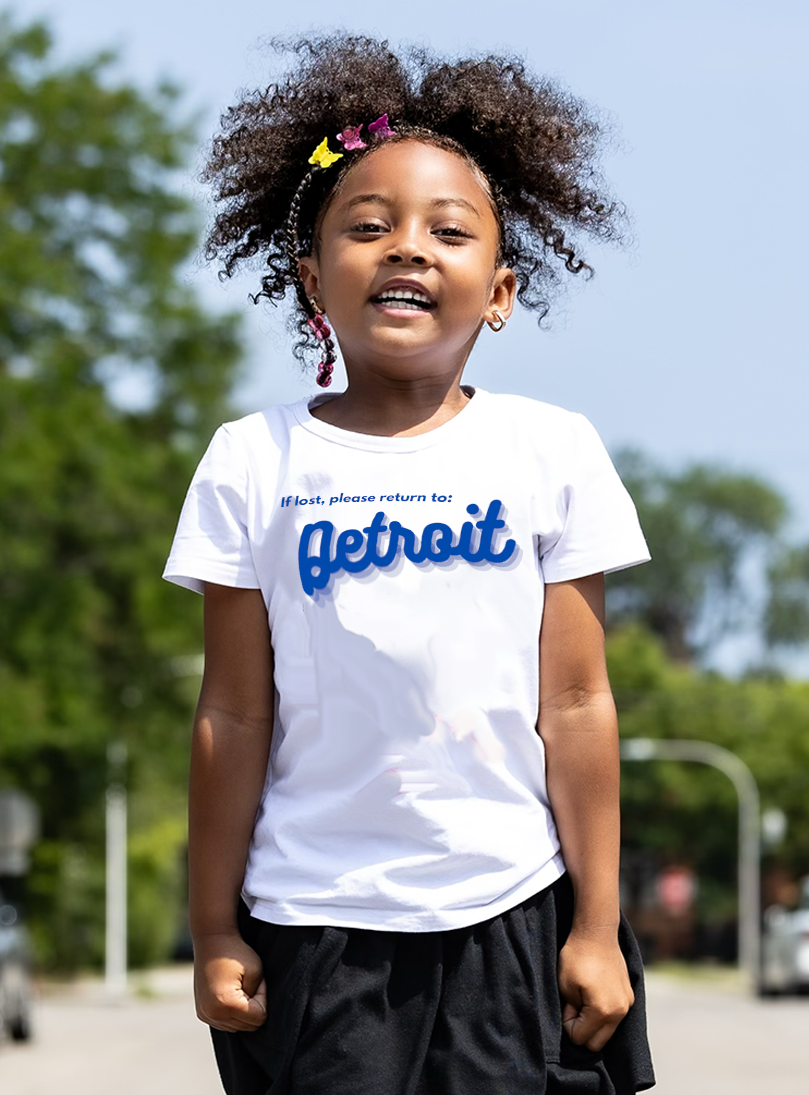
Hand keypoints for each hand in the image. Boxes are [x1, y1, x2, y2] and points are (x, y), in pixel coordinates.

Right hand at [193, 930, 267, 1031]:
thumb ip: (260, 998)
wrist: (211, 941)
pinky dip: (231, 1013)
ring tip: (238, 987)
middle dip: (253, 1006)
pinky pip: (224, 1023)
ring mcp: (205, 1015)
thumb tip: (258, 1016)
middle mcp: (213, 1014)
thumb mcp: (256, 971)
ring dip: (242, 1011)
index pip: (259, 1018)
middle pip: (247, 1026)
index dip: (263, 998)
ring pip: (236, 1027)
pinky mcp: (201, 1013)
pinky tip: (229, 994)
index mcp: (227, 1005)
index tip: (256, 981)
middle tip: (248, 983)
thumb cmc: (236, 953)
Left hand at [557, 932, 633, 1052]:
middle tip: (574, 1005)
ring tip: (584, 998)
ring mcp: (628, 1004)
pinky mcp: (630, 995)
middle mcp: (620, 1012)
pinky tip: (595, 995)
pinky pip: (616, 1017)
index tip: (567, 1004)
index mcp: (603, 1011)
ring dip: (594, 1023)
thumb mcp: (565, 985)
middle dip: (582, 1030)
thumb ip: (570, 1011)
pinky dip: (604, 1014)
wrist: (597, 932)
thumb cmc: (577, 956)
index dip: (568, 1024)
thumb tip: (575, 1020)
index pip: (581, 1038)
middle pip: (597, 1043)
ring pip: (608, 1032)